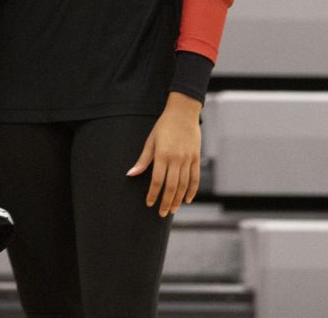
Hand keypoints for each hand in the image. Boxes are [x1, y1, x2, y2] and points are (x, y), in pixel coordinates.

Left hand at [127, 92, 202, 216]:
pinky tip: (188, 199)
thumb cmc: (164, 126)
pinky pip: (195, 177)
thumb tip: (131, 174)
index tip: (149, 203)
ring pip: (184, 184)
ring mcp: (188, 158)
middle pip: (172, 186)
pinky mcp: (196, 157)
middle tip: (162, 214)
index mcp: (163, 155)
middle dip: (166, 202)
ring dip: (179, 198)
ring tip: (174, 209)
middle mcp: (177, 159)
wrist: (184, 112)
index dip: (153, 194)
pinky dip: (192, 189)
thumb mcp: (151, 141)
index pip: (157, 181)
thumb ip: (143, 160)